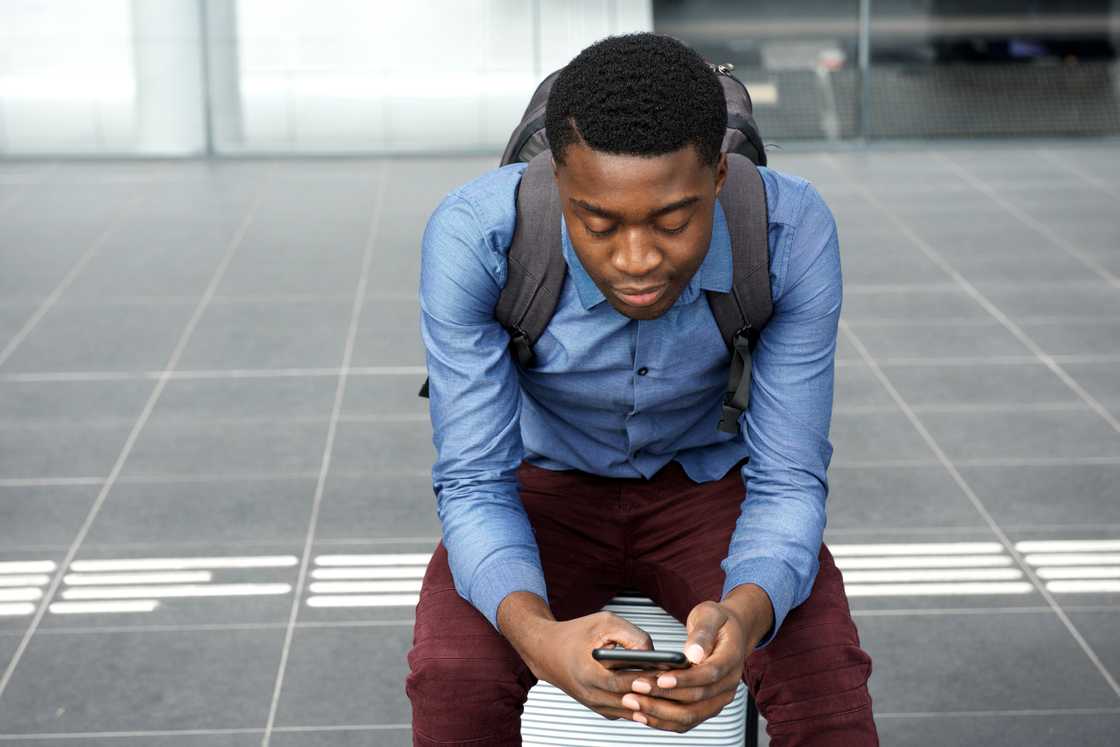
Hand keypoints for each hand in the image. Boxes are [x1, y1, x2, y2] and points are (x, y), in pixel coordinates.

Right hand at [519, 611, 659, 721]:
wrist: (547, 652)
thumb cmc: (576, 634)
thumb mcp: (604, 623)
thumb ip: (631, 635)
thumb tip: (654, 654)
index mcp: (588, 673)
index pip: (621, 683)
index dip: (643, 681)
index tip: (664, 675)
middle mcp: (591, 695)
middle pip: (630, 700)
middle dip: (654, 692)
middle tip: (676, 682)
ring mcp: (596, 705)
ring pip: (631, 711)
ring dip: (652, 702)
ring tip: (673, 689)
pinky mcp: (601, 709)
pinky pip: (627, 711)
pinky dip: (643, 705)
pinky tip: (659, 695)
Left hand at [620, 598, 763, 731]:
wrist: (732, 633)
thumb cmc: (718, 622)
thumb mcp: (710, 615)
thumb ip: (702, 633)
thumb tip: (693, 654)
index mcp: (731, 660)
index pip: (709, 675)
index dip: (684, 679)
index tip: (660, 678)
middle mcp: (728, 684)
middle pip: (696, 700)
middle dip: (664, 696)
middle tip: (636, 687)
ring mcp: (718, 698)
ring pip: (690, 715)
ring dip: (659, 712)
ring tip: (633, 702)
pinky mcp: (707, 706)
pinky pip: (686, 719)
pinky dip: (664, 720)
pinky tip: (642, 713)